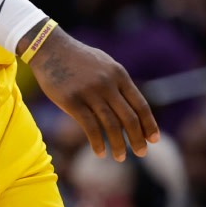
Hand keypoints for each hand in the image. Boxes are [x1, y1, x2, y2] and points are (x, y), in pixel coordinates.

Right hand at [27, 27, 160, 160]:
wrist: (51, 48)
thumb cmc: (79, 59)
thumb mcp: (105, 64)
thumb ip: (118, 83)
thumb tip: (131, 107)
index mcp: (119, 74)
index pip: (140, 104)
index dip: (149, 124)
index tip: (154, 139)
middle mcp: (108, 83)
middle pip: (129, 117)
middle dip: (138, 138)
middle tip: (142, 153)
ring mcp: (90, 92)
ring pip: (111, 125)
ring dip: (119, 144)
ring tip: (120, 158)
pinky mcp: (72, 100)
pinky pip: (89, 126)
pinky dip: (97, 142)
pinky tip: (100, 152)